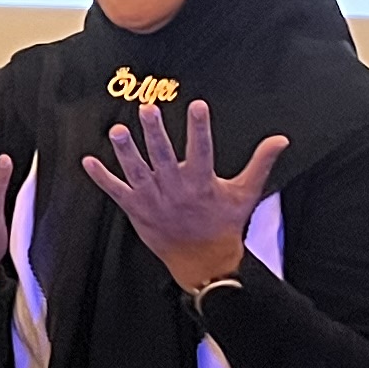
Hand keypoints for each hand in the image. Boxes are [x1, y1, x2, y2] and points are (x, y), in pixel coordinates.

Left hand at [80, 98, 283, 293]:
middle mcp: (176, 189)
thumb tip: (281, 139)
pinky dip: (102, 178)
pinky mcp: (137, 210)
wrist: (204, 262)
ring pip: (137, 172)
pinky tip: (87, 161)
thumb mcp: (246, 193)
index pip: (202, 149)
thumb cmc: (225, 224)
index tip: (197, 105)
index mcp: (202, 182)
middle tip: (147, 109)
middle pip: (163, 157)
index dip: (200, 127)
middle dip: (155, 133)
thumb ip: (261, 163)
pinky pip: (116, 193)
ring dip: (125, 152)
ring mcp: (154, 200)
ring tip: (117, 131)